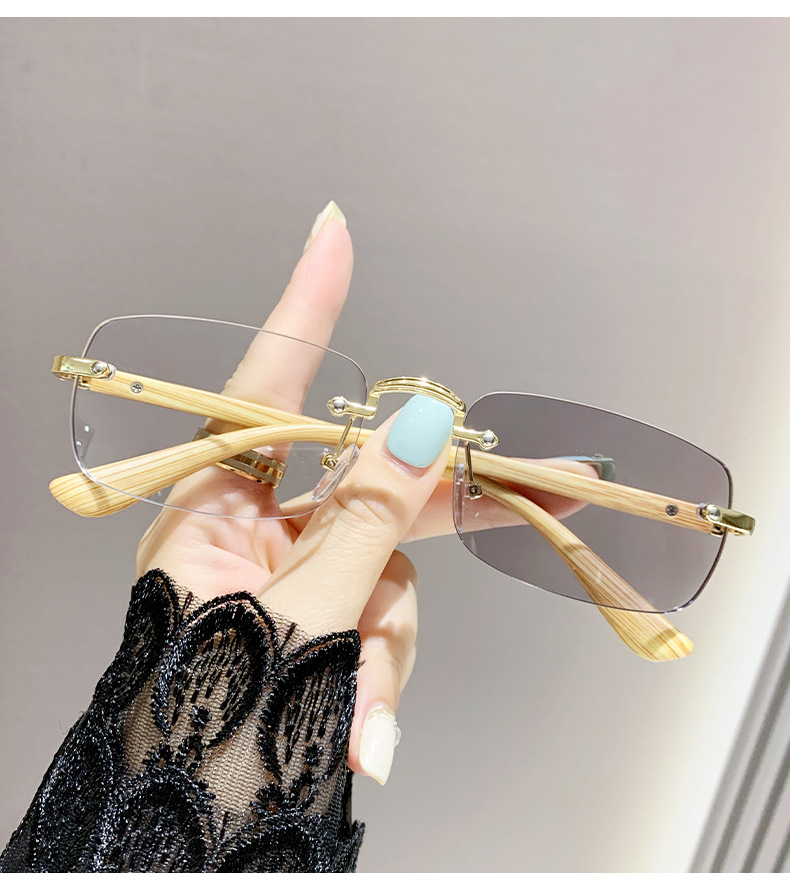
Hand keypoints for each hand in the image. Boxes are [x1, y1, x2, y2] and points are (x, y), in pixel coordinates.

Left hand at [136, 201, 452, 784]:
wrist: (189, 825)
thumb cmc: (214, 719)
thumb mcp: (302, 614)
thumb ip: (368, 521)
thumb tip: (422, 424)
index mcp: (216, 510)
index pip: (267, 387)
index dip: (305, 307)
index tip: (333, 231)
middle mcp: (257, 532)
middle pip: (371, 487)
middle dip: (452, 497)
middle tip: (556, 477)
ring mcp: (297, 581)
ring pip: (390, 577)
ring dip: (392, 648)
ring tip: (366, 719)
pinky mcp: (325, 627)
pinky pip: (381, 630)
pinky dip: (383, 681)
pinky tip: (369, 738)